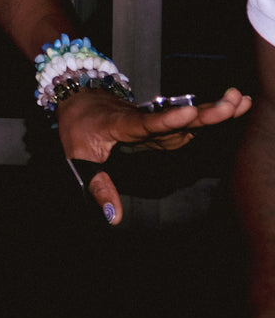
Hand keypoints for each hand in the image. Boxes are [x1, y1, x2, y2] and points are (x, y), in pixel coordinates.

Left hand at [56, 86, 251, 223]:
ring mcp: (154, 119)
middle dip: (205, 112)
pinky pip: (186, 121)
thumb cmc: (78, 129)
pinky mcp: (162, 123)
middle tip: (231, 103)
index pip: (146, 123)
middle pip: (175, 116)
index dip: (168, 120)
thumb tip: (114, 218)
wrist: (78, 99)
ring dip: (213, 110)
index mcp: (121, 124)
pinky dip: (209, 116)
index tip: (190, 113)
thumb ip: (98, 187)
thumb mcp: (79, 159)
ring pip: (185, 116)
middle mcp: (142, 118)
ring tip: (240, 101)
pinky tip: (233, 108)